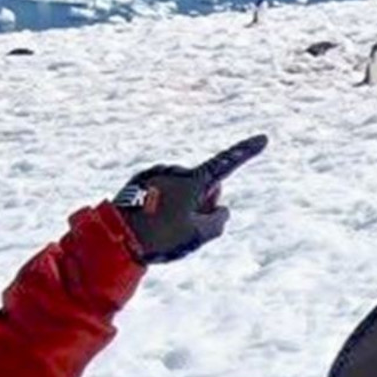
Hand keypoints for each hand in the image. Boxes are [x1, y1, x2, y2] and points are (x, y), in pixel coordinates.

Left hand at [112, 134, 267, 263]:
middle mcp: (175, 172)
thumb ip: (219, 221)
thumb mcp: (199, 235)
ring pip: (182, 193)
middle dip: (203, 203)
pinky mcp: (138, 183)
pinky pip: (161, 193)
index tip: (263, 138)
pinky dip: (162, 207)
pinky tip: (150, 225)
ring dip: (180, 208)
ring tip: (162, 230)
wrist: (113, 238)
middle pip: (204, 187)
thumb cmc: (160, 237)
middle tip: (186, 228)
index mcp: (192, 181)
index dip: (247, 152)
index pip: (228, 164)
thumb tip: (221, 210)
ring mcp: (156, 176)